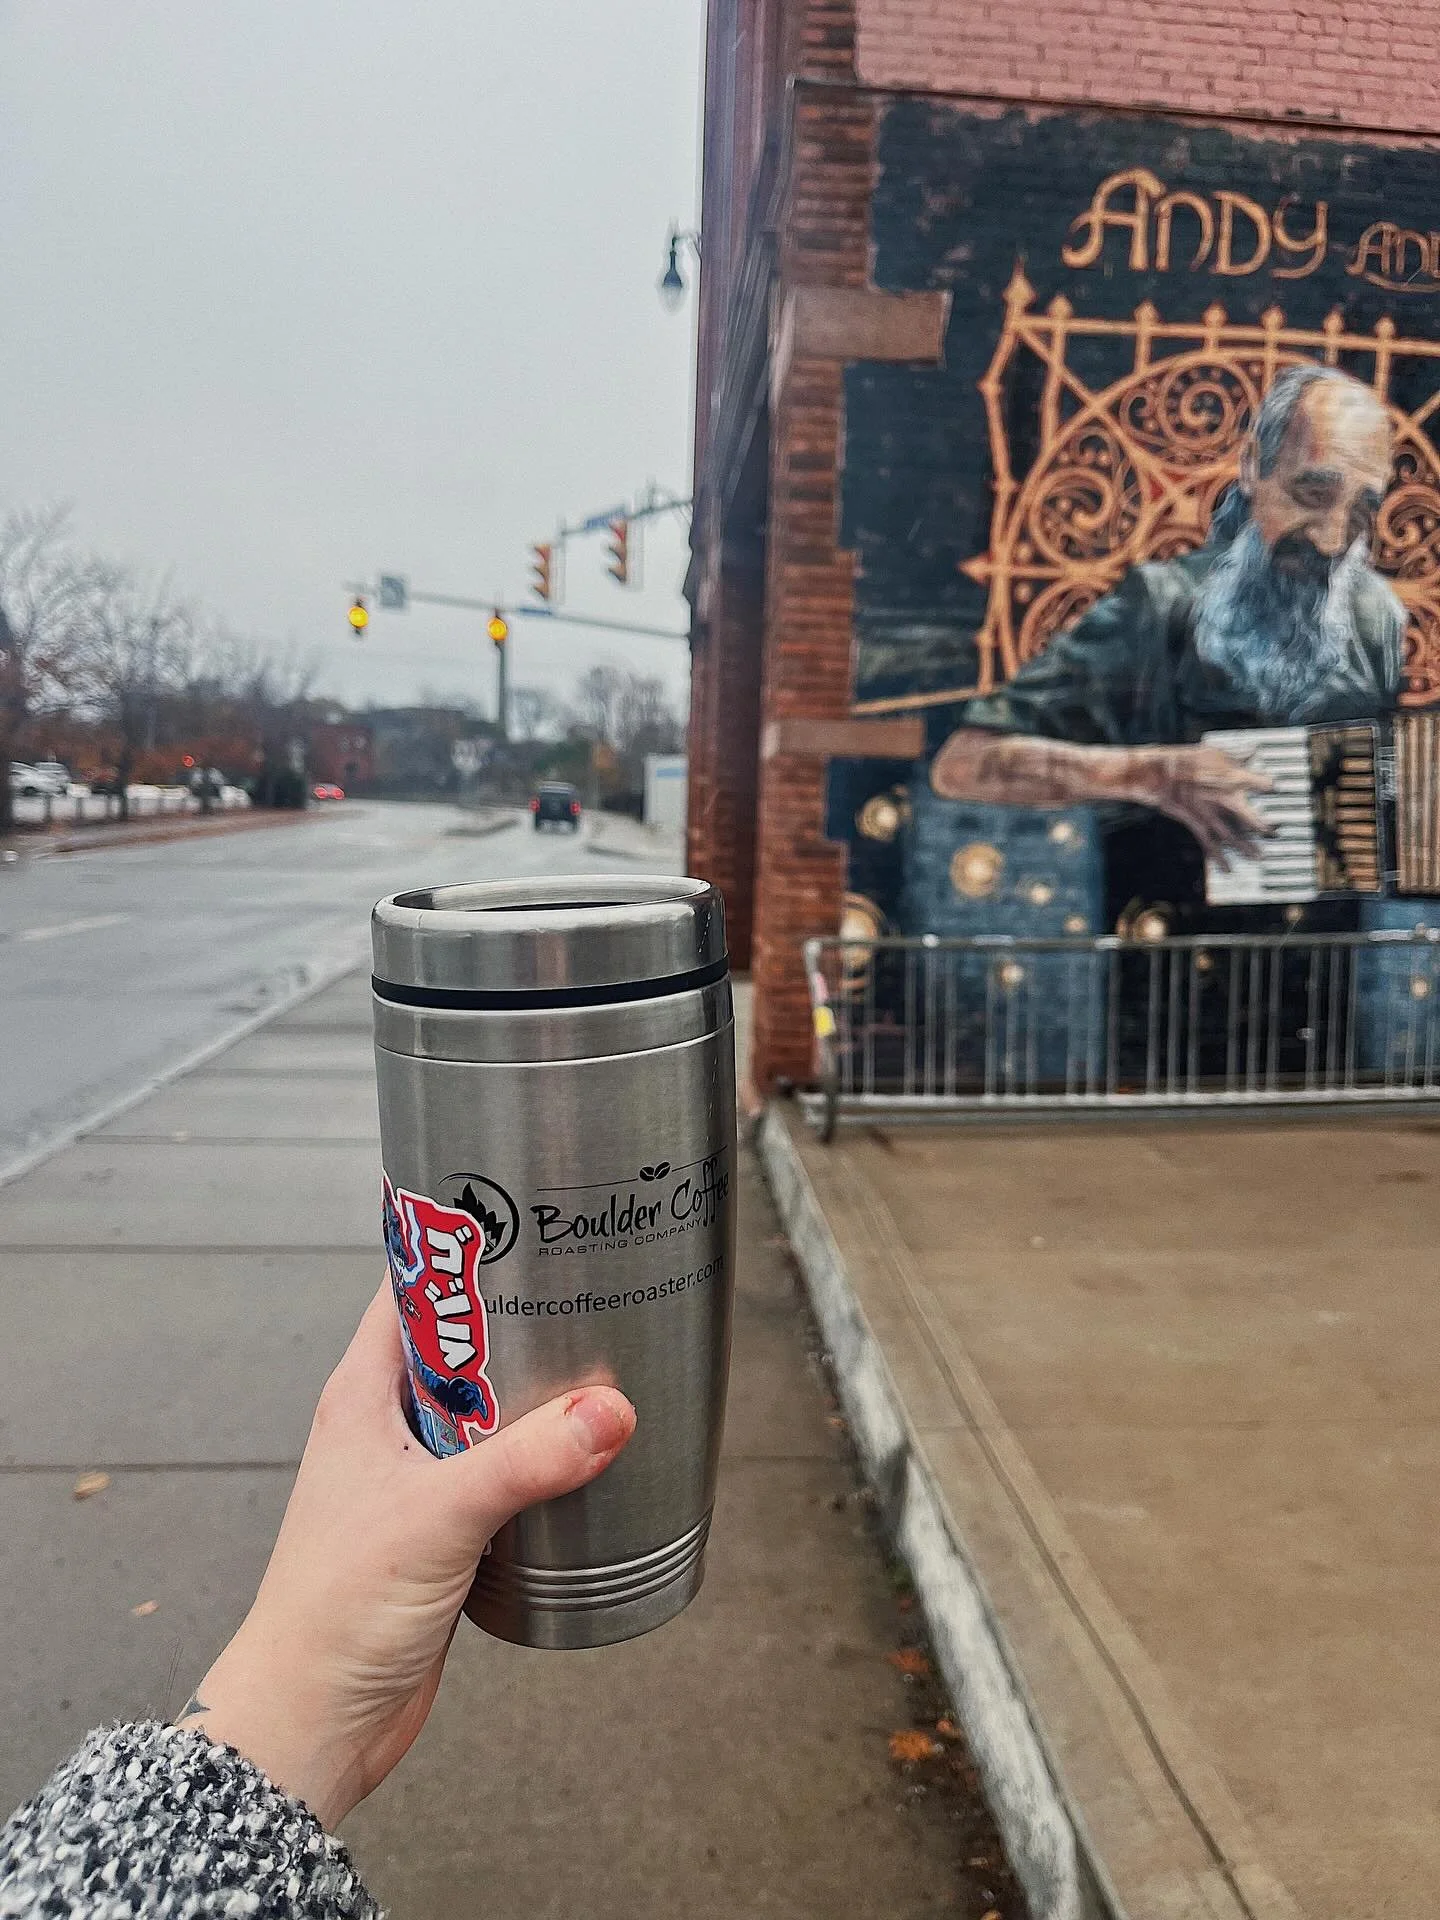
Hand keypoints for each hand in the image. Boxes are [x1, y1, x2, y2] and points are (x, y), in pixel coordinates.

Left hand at [176, 1283, 635, 1828]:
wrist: (315, 1719)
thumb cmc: (335, 1611)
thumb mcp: (440, 1517)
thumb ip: (527, 1461)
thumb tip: (610, 1411)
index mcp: (363, 1395)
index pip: (411, 1291)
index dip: (462, 1252)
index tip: (527, 1225)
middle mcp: (387, 1426)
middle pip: (462, 1347)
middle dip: (522, 1323)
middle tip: (589, 1294)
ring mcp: (416, 1478)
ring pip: (488, 1412)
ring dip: (538, 1397)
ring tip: (603, 1368)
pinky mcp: (444, 1530)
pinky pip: (501, 1472)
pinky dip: (540, 1459)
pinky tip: (585, 1459)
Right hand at [1124, 745, 1273, 862]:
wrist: (1160, 774)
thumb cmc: (1187, 760)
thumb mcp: (1216, 752)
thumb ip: (1238, 755)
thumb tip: (1254, 750)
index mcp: (1235, 778)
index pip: (1264, 785)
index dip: (1273, 788)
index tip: (1278, 791)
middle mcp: (1227, 799)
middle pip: (1253, 819)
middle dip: (1265, 829)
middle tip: (1275, 834)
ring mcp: (1212, 814)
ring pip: (1234, 837)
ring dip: (1247, 849)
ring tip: (1259, 858)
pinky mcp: (1197, 824)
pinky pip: (1211, 844)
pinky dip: (1219, 858)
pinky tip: (1227, 869)